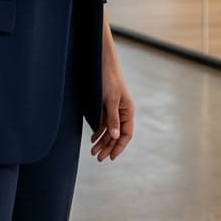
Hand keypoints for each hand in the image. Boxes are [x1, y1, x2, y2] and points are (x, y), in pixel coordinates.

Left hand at [91, 25, 134, 162]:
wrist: (101, 63)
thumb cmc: (109, 79)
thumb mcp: (111, 100)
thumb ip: (113, 118)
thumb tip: (116, 136)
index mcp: (128, 111)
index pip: (126, 134)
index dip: (119, 146)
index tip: (111, 157)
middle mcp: (122, 112)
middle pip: (117, 134)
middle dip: (108, 147)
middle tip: (98, 158)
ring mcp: (113, 109)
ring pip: (109, 130)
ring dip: (102, 141)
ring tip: (93, 152)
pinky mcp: (105, 106)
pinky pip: (103, 123)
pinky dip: (98, 132)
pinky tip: (93, 139)